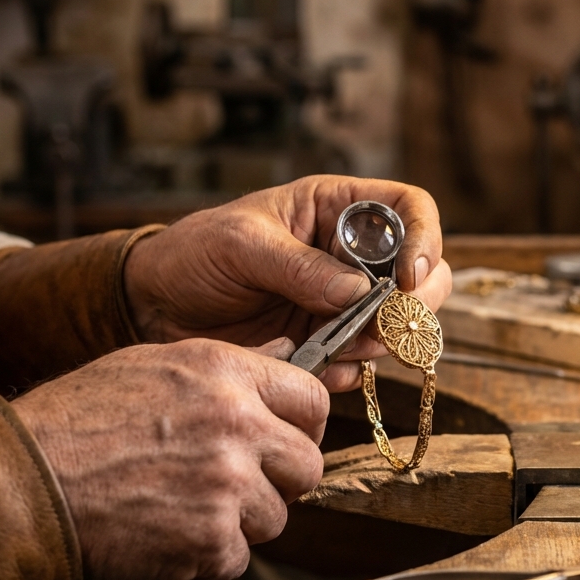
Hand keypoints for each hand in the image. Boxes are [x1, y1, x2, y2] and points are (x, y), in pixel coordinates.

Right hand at [11, 337, 323, 579]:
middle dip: (280, 481)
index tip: (286, 441)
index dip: (302, 427)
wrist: (22, 482)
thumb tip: (287, 354)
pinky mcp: (210, 540)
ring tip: (184, 506)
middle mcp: (237, 424)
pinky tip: (166, 533)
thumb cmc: (77, 420)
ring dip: (239, 521)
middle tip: (239, 485)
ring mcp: (227, 485)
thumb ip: (227, 367)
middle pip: (308, 465)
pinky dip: (208, 556)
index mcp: (226, 373)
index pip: (313, 400)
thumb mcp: (154, 364)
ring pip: (276, 517)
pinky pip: (238, 558)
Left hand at [123, 176, 452, 391]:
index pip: (409, 210)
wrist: (154, 306)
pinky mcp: (327, 344)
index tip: (409, 277)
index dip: (424, 238)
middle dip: (415, 303)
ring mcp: (343, 303)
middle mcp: (351, 255)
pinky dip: (349, 370)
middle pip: (425, 273)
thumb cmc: (194, 253)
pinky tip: (318, 366)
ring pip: (401, 324)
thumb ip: (297, 266)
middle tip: (384, 326)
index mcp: (337, 209)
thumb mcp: (239, 245)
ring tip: (337, 345)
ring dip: (381, 342)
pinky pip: (361, 363)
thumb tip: (357, 292)